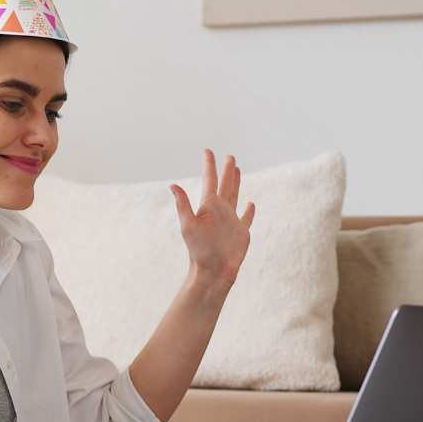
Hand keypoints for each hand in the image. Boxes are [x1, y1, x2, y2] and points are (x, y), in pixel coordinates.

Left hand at [170, 150, 255, 289]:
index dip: (209, 165)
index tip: (207, 151)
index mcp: (208, 206)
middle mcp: (219, 211)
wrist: (213, 271)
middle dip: (226, 170)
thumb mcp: (188, 225)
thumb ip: (182, 205)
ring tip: (237, 170)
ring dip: (236, 183)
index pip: (209, 180)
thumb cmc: (199, 250)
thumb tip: (172, 185)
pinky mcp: (241, 232)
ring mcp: (231, 221)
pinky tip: (250, 204)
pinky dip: (249, 211)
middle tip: (229, 156)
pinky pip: (246, 218)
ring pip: (235, 196)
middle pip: (224, 185)